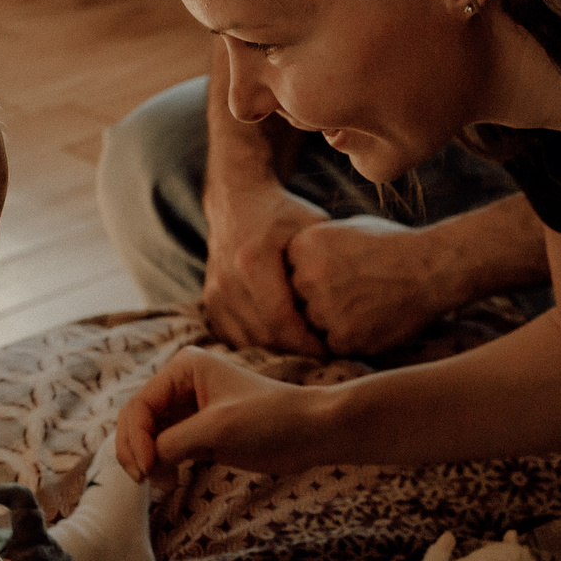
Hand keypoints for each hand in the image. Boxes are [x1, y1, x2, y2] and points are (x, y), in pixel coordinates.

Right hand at [115, 346, 336, 487]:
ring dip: (148, 462)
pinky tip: (170, 482)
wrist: (311, 432)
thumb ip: (174, 442)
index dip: (135, 439)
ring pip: (148, 438)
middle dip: (136, 451)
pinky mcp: (199, 434)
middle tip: (146, 480)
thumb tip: (147, 460)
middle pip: (137, 421)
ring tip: (165, 484)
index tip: (146, 469)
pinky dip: (161, 467)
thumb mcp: (217, 427)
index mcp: (184, 368)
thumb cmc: (270, 419)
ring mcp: (189, 410)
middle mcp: (181, 385)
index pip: (140, 405)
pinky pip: (165, 450)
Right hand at [202, 185, 327, 354]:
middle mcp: (227, 280)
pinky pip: (234, 338)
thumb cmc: (283, 215)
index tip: (331, 350)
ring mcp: (214, 293)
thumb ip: (326, 260)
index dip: (306, 342)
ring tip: (305, 353)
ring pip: (248, 341)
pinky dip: (258, 346)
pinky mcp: (209, 302)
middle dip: (296, 352)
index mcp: (253, 260)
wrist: (236, 202)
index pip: (281, 318)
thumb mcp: (311, 226)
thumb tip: (350, 301)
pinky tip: (282, 344)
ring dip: (278, 353)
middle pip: (264, 335)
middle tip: (323, 358)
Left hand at [284, 214, 454, 357]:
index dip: (307, 281)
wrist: (433, 268)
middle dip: (315, 304)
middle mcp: (308, 277)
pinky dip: (349, 339)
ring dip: (330, 324)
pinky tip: (370, 321)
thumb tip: (290, 265)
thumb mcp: (346, 230)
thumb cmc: (393, 246)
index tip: (331, 279)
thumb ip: (314, 249)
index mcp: (304, 245)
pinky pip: (332, 346)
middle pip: (296, 303)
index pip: (286, 274)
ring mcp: (324, 310)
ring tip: (361, 309)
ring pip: (312, 327)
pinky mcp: (344, 338)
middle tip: (347, 297)